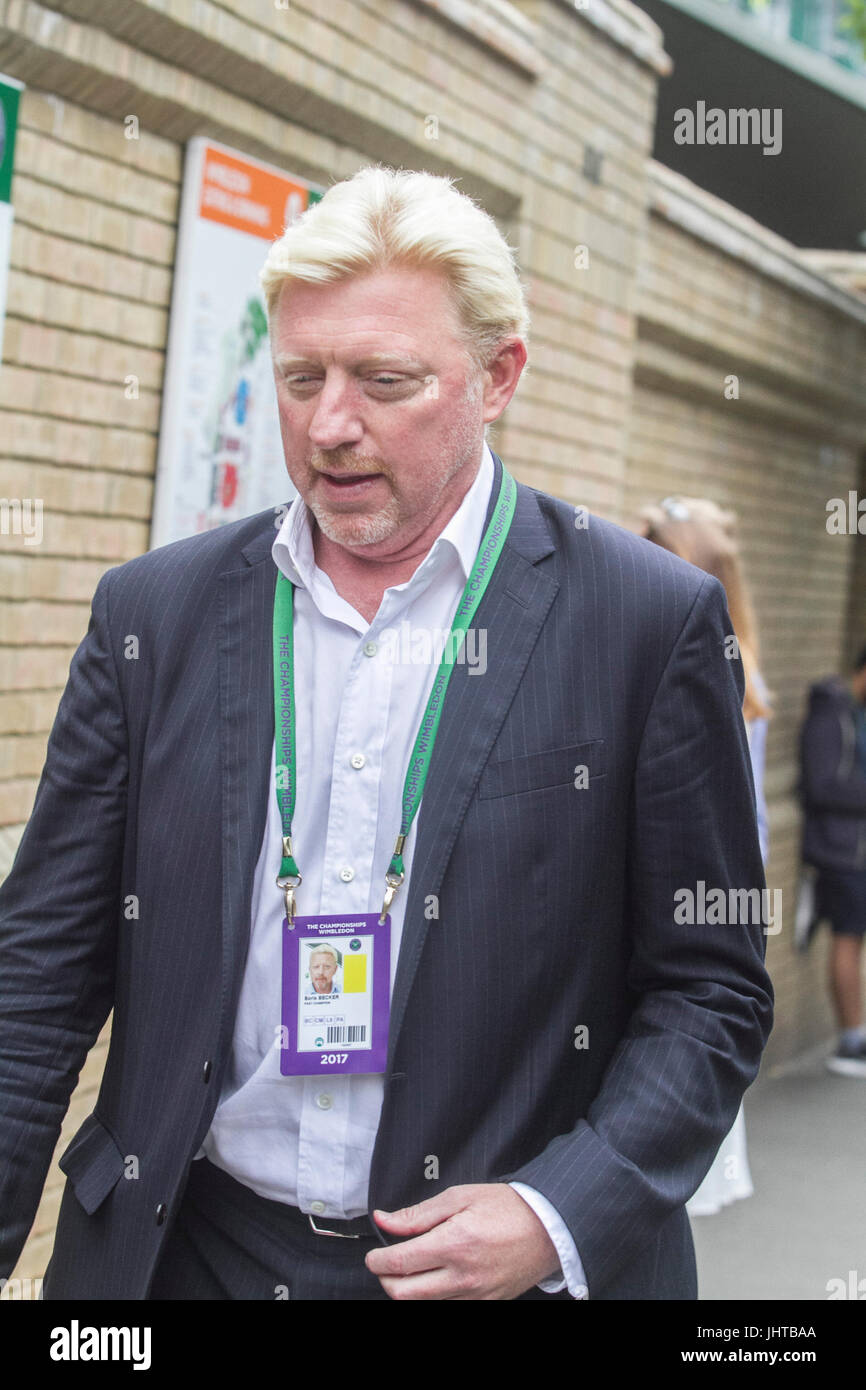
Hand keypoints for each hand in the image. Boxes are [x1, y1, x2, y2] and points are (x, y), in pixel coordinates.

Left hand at [364, 1183, 561, 1299]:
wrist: (549, 1229)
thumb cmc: (507, 1208)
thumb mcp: (460, 1197)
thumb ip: (418, 1214)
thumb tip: (384, 1220)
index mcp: (454, 1244)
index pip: (400, 1264)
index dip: (377, 1261)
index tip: (373, 1254)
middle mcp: (462, 1276)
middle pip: (404, 1294)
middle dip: (386, 1279)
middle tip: (387, 1263)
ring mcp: (474, 1295)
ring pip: (424, 1305)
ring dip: (408, 1290)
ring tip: (412, 1267)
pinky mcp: (485, 1304)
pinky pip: (448, 1306)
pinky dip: (433, 1296)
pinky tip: (436, 1276)